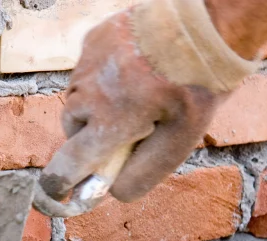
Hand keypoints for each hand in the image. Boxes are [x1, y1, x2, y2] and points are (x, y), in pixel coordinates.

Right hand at [39, 10, 220, 203]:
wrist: (209, 19)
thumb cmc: (199, 82)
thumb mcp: (180, 140)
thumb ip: (143, 172)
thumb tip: (113, 192)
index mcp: (110, 122)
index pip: (68, 166)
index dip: (60, 185)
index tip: (57, 194)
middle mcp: (89, 93)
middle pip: (72, 132)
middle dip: (90, 140)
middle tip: (124, 132)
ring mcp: (87, 63)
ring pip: (77, 102)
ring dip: (95, 109)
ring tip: (131, 97)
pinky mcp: (92, 41)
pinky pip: (86, 73)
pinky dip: (102, 81)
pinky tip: (130, 72)